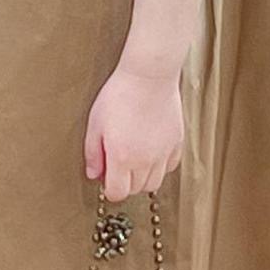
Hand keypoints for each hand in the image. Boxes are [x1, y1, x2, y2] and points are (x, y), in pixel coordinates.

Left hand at [84, 62, 182, 202]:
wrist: (149, 76)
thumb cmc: (120, 94)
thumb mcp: (95, 124)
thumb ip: (93, 153)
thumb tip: (94, 173)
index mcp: (122, 158)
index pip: (117, 193)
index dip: (110, 189)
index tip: (107, 179)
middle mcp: (145, 160)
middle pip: (136, 189)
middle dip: (125, 183)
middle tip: (118, 166)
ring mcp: (163, 153)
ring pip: (155, 183)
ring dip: (143, 178)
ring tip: (135, 161)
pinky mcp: (176, 142)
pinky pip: (170, 166)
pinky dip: (161, 166)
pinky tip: (151, 153)